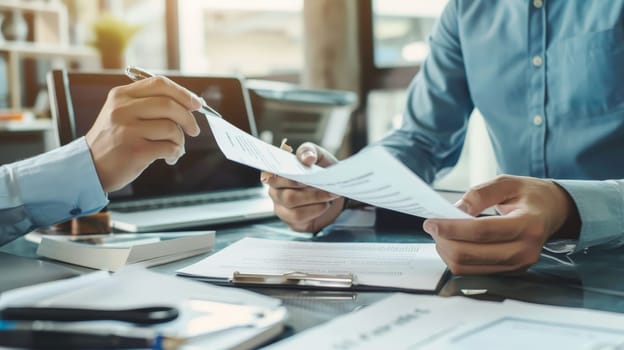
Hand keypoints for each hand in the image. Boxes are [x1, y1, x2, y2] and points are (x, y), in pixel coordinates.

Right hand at [86, 76, 201, 191]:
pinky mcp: (135, 151)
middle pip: (170, 105)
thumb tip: (189, 102)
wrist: (89, 167)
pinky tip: (169, 158)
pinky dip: (175, 153)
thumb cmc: (113, 141)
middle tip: (194, 130)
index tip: (197, 103)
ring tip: (175, 148)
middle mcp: (122, 110)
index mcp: (121, 95)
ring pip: (172, 128)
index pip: (160, 84)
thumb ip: (148, 103)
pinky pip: (169, 147)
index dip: (183, 93)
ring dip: (180, 140)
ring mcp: (128, 130)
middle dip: (188, 118)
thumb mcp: (121, 113)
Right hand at [262, 142, 343, 231]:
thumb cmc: (321, 170)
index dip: (284, 175)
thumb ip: (310, 151)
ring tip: (328, 195)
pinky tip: (324, 205)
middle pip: (284, 193)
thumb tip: (307, 158)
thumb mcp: (319, 156)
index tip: (300, 174)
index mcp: (277, 172)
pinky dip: (314, 211)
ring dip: (313, 200)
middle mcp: (275, 190)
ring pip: (292, 206)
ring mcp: (281, 206)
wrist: (334, 190)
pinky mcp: (291, 220)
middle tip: (323, 185)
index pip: (270, 174)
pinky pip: (298, 217)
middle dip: (306, 190)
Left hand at [423, 175, 579, 274]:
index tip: (431, 222)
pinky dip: (457, 258)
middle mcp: (525, 250)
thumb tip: (455, 210)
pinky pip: (473, 271)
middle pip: (471, 254)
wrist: (552, 212)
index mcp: (527, 224)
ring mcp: (518, 265)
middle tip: (432, 226)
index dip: (452, 228)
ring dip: (447, 251)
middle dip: (444, 240)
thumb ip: (479, 194)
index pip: (482, 231)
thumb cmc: (529, 195)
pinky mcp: (509, 272)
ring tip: (441, 233)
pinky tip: (453, 243)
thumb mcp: (506, 183)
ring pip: (468, 267)